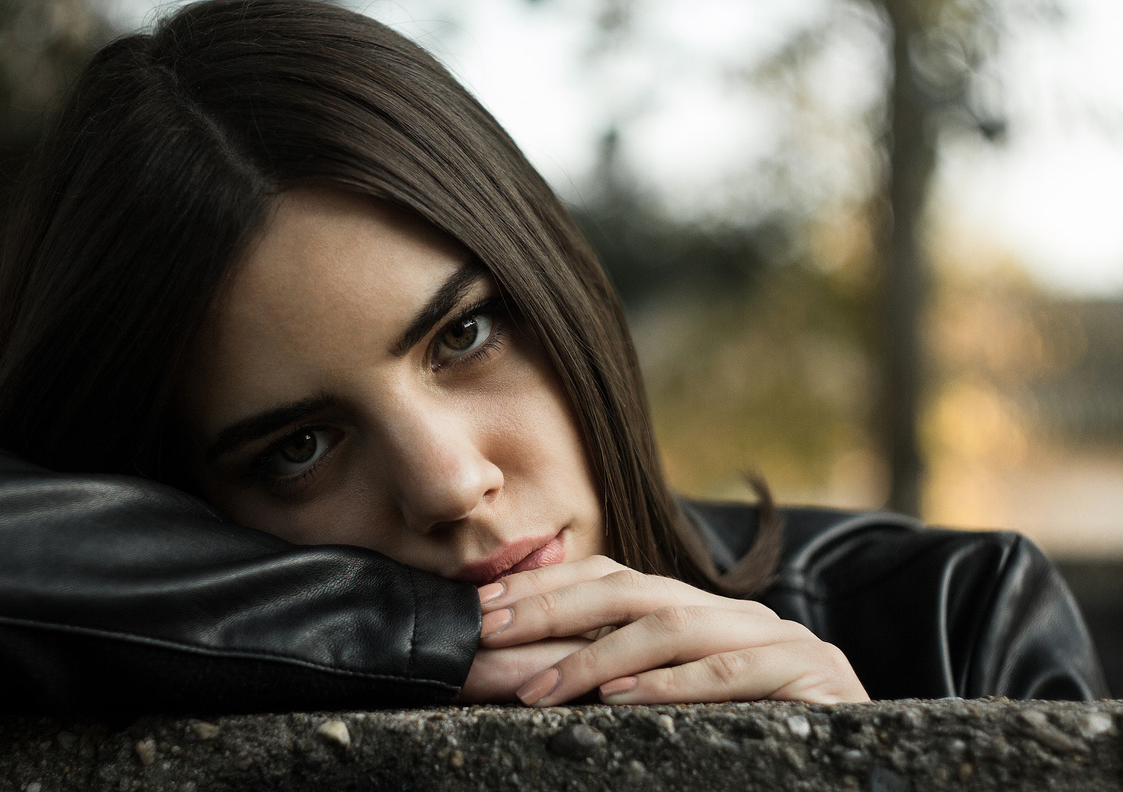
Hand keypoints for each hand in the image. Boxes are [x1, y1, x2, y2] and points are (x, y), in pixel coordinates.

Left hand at [475, 555, 869, 705]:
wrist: (865, 768)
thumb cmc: (761, 739)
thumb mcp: (680, 704)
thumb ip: (620, 679)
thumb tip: (525, 676)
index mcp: (702, 615)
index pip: (612, 578)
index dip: (544, 588)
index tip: (482, 610)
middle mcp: (736, 615)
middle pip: (631, 589)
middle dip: (551, 606)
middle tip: (489, 632)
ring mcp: (776, 639)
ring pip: (672, 626)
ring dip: (595, 656)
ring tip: (539, 689)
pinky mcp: (810, 676)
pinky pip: (727, 674)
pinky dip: (668, 685)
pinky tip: (619, 700)